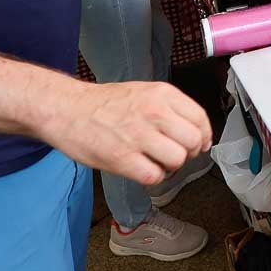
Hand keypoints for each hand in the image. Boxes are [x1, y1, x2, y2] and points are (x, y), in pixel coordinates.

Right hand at [44, 79, 212, 186]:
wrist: (67, 109)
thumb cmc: (105, 104)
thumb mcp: (144, 92)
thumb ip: (172, 109)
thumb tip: (199, 133)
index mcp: (162, 94)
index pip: (200, 119)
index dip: (204, 136)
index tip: (200, 144)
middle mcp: (154, 112)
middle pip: (194, 141)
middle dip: (189, 153)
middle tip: (174, 154)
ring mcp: (138, 136)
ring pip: (178, 160)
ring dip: (170, 166)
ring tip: (156, 161)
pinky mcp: (122, 158)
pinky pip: (154, 176)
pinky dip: (152, 177)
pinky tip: (142, 168)